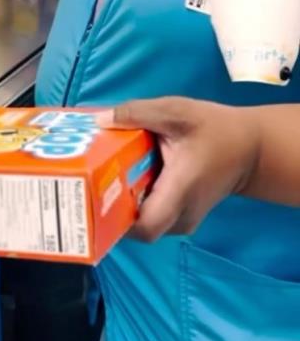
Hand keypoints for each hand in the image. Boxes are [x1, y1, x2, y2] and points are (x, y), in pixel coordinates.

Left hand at [97, 97, 259, 240]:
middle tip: (91, 182)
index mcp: (180, 192)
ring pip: (143, 224)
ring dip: (122, 205)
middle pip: (137, 229)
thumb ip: (138, 113)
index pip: (145, 227)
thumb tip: (100, 120)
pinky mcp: (180, 217)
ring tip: (104, 178)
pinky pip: (151, 217)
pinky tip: (124, 178)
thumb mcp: (177, 112)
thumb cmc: (215, 130)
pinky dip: (135, 202)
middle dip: (111, 209)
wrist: (250, 149)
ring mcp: (182, 221)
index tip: (94, 195)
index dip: (115, 219)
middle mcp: (181, 215)